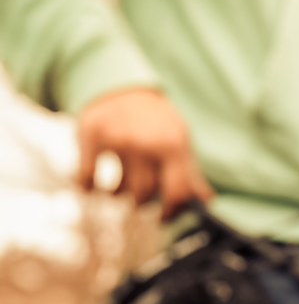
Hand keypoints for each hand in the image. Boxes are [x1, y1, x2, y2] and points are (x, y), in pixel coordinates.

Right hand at [77, 88, 213, 219]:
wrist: (121, 86)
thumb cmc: (155, 121)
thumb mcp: (178, 140)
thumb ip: (190, 172)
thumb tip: (206, 202)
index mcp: (173, 145)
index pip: (177, 191)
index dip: (172, 211)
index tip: (165, 217)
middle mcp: (146, 142)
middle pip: (144, 194)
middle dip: (143, 202)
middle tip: (141, 199)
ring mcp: (117, 138)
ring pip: (119, 190)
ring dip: (118, 194)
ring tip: (119, 188)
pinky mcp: (91, 134)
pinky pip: (87, 177)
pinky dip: (88, 186)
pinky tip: (92, 185)